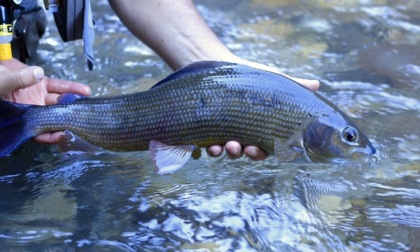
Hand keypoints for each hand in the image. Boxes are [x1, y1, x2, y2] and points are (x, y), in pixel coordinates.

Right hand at [1, 59, 90, 143]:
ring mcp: (38, 96)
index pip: (39, 132)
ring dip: (74, 104)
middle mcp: (32, 109)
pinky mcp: (42, 83)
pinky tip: (85, 91)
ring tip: (88, 105)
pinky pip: (59, 87)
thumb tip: (38, 74)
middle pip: (54, 118)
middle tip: (84, 120)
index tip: (65, 134)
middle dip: (69, 120)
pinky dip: (72, 88)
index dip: (52, 135)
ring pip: (60, 102)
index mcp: (21, 117)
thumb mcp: (1, 82)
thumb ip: (18, 80)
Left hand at [109, 0, 319, 160]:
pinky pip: (209, 146)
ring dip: (230, 153)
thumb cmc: (248, 76)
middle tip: (247, 149)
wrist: (216, 67)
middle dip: (249, 154)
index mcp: (261, 127)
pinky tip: (211, 147)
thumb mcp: (272, 80)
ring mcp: (225, 134)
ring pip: (229, 152)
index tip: (273, 150)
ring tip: (229, 146)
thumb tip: (318, 84)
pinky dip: (211, 149)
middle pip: (249, 153)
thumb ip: (294, 85)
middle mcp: (244, 134)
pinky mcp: (207, 131)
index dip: (271, 151)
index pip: (270, 147)